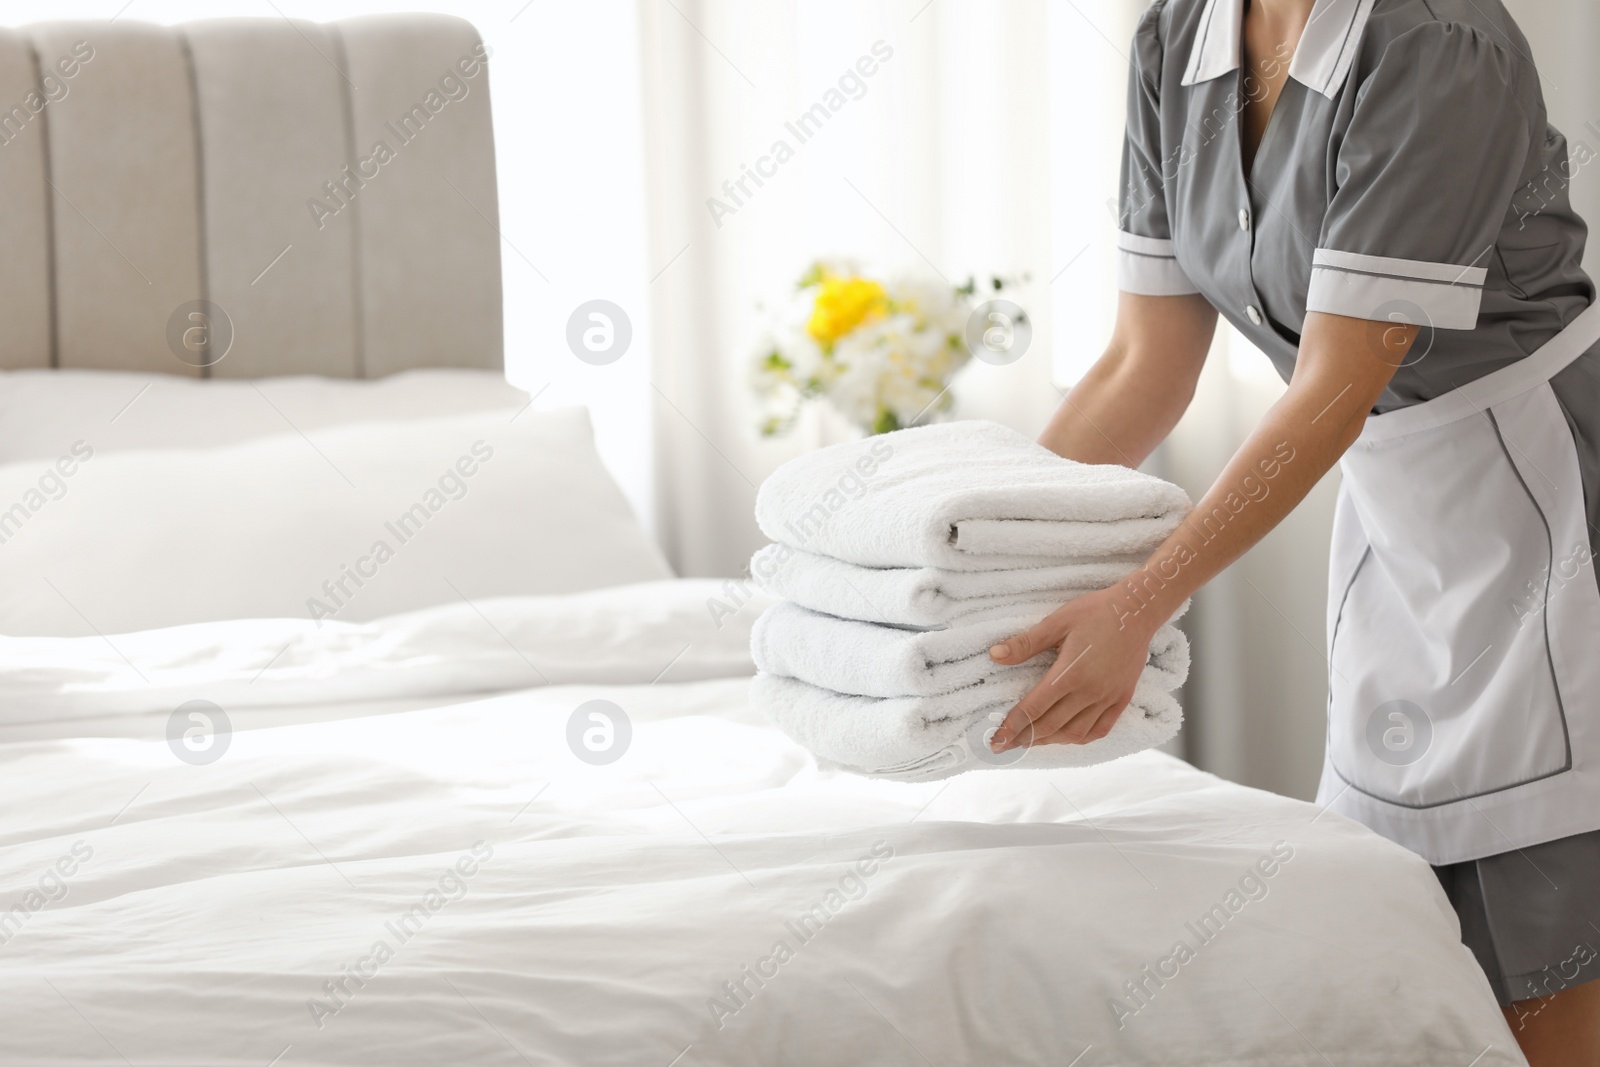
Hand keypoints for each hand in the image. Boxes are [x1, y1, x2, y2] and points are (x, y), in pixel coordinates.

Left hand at [986, 587, 1156, 750]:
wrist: (1138, 611)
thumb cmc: (1096, 612)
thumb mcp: (1057, 622)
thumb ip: (1025, 643)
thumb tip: (994, 655)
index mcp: (1069, 673)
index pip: (1033, 708)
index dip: (1011, 726)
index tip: (995, 740)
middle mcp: (1089, 691)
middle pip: (1050, 726)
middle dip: (1024, 738)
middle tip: (1003, 746)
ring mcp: (1108, 698)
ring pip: (1075, 732)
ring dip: (1049, 741)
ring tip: (1030, 742)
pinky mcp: (1122, 698)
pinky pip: (1100, 729)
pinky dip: (1080, 738)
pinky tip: (1066, 737)